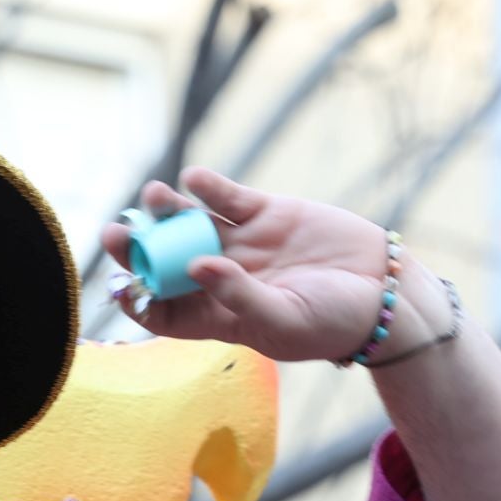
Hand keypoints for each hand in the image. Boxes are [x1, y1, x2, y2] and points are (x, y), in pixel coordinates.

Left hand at [99, 169, 445, 362]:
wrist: (384, 292)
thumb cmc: (333, 322)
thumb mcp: (284, 320)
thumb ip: (238, 297)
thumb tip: (196, 268)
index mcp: (218, 316)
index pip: (163, 311)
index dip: (137, 299)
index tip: (118, 286)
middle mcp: (221, 278)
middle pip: (166, 261)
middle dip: (139, 247)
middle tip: (116, 233)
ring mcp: (242, 243)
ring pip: (192, 223)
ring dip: (169, 210)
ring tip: (154, 195)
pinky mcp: (266, 213)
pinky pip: (228, 198)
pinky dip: (209, 187)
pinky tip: (193, 178)